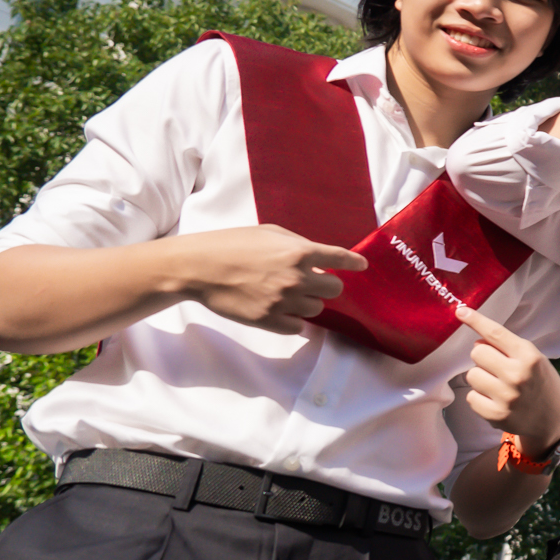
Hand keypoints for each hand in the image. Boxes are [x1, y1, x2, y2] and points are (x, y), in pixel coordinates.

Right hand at [179, 225, 367, 333]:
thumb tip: (319, 258)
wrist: (198, 267)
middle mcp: (296, 278)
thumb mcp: (269, 233)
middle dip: (326, 286)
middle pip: (334, 291)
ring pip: (316, 310)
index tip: (361, 266)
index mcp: (299, 252)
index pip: (340, 259)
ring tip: (286, 294)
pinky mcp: (268, 320)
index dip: (354, 263)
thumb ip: (298, 245)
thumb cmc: (232, 244)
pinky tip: (279, 309)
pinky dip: (293, 320)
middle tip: (311, 282)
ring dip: (307, 303)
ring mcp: (283, 301)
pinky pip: (297, 327)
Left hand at [454, 304, 559, 457]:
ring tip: (498, 385)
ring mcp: (506, 396)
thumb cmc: (539, 382)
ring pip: (471, 375)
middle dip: (483, 357)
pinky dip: (480, 397)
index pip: (496, 333)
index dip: (476, 320)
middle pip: (477, 352)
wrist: (552, 419)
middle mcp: (517, 375)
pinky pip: (470, 397)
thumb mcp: (533, 358)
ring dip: (481, 377)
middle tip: (497, 366)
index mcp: (529, 356)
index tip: (460, 311)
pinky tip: (496, 400)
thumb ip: (507, 348)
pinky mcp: (496, 415)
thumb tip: (476, 342)